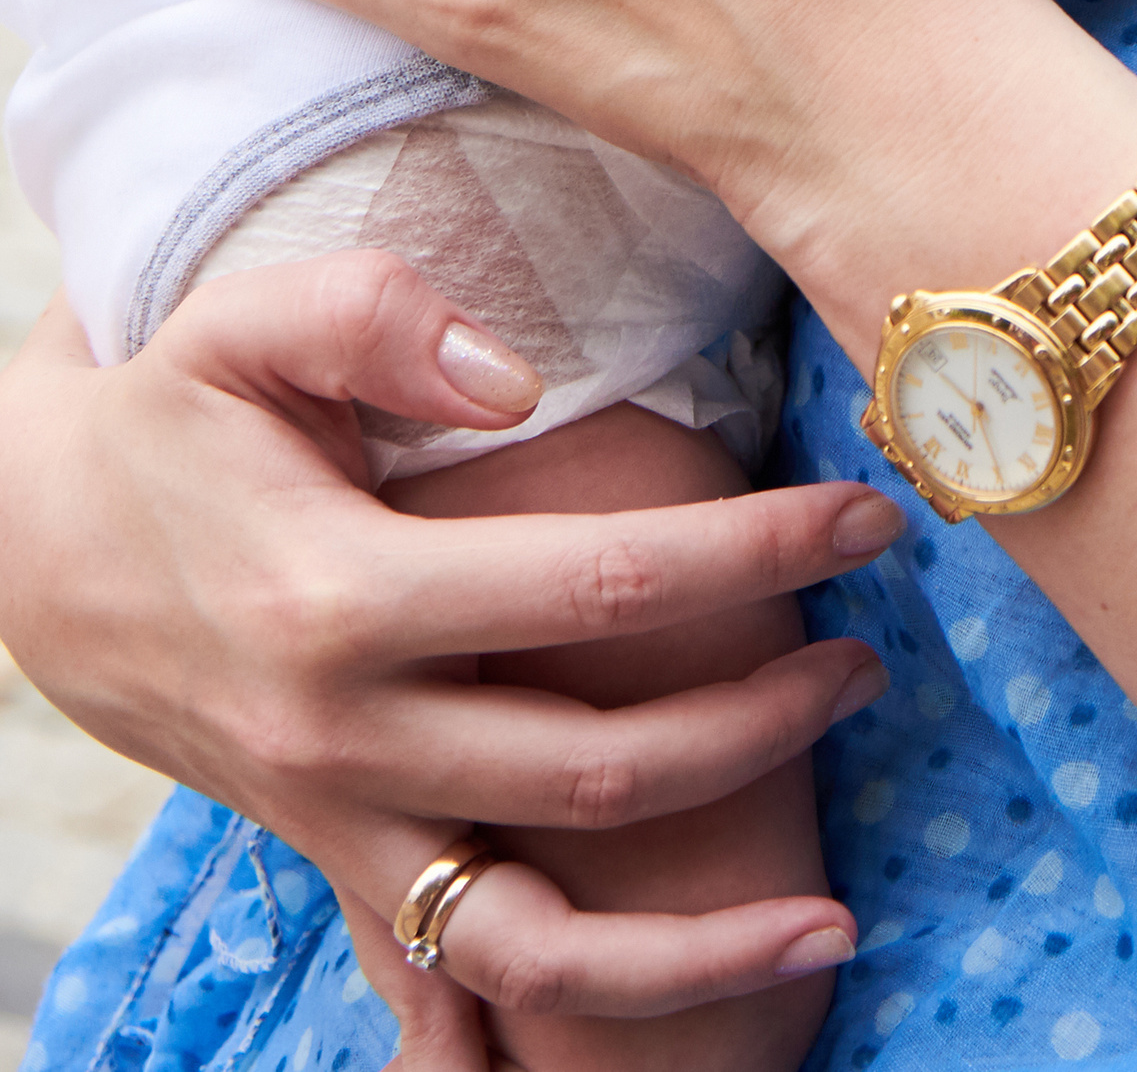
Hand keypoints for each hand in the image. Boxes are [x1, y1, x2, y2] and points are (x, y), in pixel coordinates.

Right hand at [0, 269, 895, 1035]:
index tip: (867, 515)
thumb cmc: (177, 419)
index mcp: (345, 598)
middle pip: (598, 766)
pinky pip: (461, 987)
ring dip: (696, 944)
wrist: (44, 554)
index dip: (750, 553)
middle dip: (763, 719)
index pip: (596, 588)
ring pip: (535, 944)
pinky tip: (690, 1006)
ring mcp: (344, 824)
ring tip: (832, 911)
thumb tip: (518, 379)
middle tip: (872, 655)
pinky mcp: (342, 864)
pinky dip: (568, 1024)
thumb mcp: (244, 327)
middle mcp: (347, 739)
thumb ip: (377, 317)